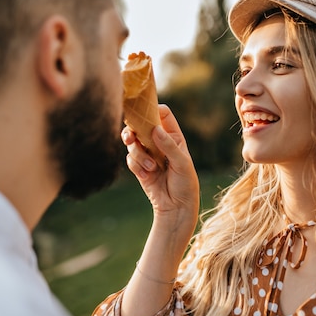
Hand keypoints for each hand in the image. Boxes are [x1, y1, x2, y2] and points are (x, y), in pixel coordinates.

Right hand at [122, 105, 198, 234]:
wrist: (176, 207)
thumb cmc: (185, 183)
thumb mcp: (182, 163)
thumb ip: (169, 146)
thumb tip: (156, 129)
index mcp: (174, 136)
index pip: (162, 114)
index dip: (152, 109)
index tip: (143, 112)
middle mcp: (159, 141)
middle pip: (141, 125)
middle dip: (133, 131)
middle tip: (130, 138)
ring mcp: (148, 153)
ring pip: (133, 143)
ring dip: (138, 155)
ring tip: (150, 168)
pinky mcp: (139, 166)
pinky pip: (130, 160)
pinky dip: (136, 167)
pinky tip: (147, 176)